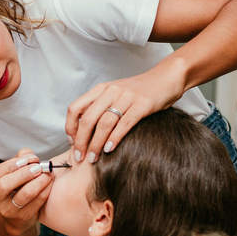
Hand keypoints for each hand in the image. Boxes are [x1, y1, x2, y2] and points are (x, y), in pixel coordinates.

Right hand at [0, 150, 53, 235]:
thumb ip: (20, 159)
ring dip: (37, 183)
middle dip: (23, 174)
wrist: (17, 214)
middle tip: (38, 168)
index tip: (29, 159)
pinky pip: (35, 204)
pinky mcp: (22, 217)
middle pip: (3, 185)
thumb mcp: (13, 171)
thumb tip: (27, 153)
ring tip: (47, 175)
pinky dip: (44, 192)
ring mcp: (6, 210)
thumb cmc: (15, 186)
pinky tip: (49, 184)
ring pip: (22, 196)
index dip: (12, 165)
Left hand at [65, 64, 182, 162]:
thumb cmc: (140, 90)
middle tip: (79, 157)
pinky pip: (124, 123)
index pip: (75, 108)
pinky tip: (109, 149)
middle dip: (81, 141)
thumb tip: (84, 130)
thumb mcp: (116, 94)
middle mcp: (111, 91)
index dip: (70, 127)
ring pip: (104, 123)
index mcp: (101, 89)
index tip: (72, 143)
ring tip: (93, 158)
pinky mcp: (142, 104)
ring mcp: (126, 97)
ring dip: (96, 144)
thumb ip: (100, 107)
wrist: (166, 78)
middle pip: (87, 119)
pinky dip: (114, 138)